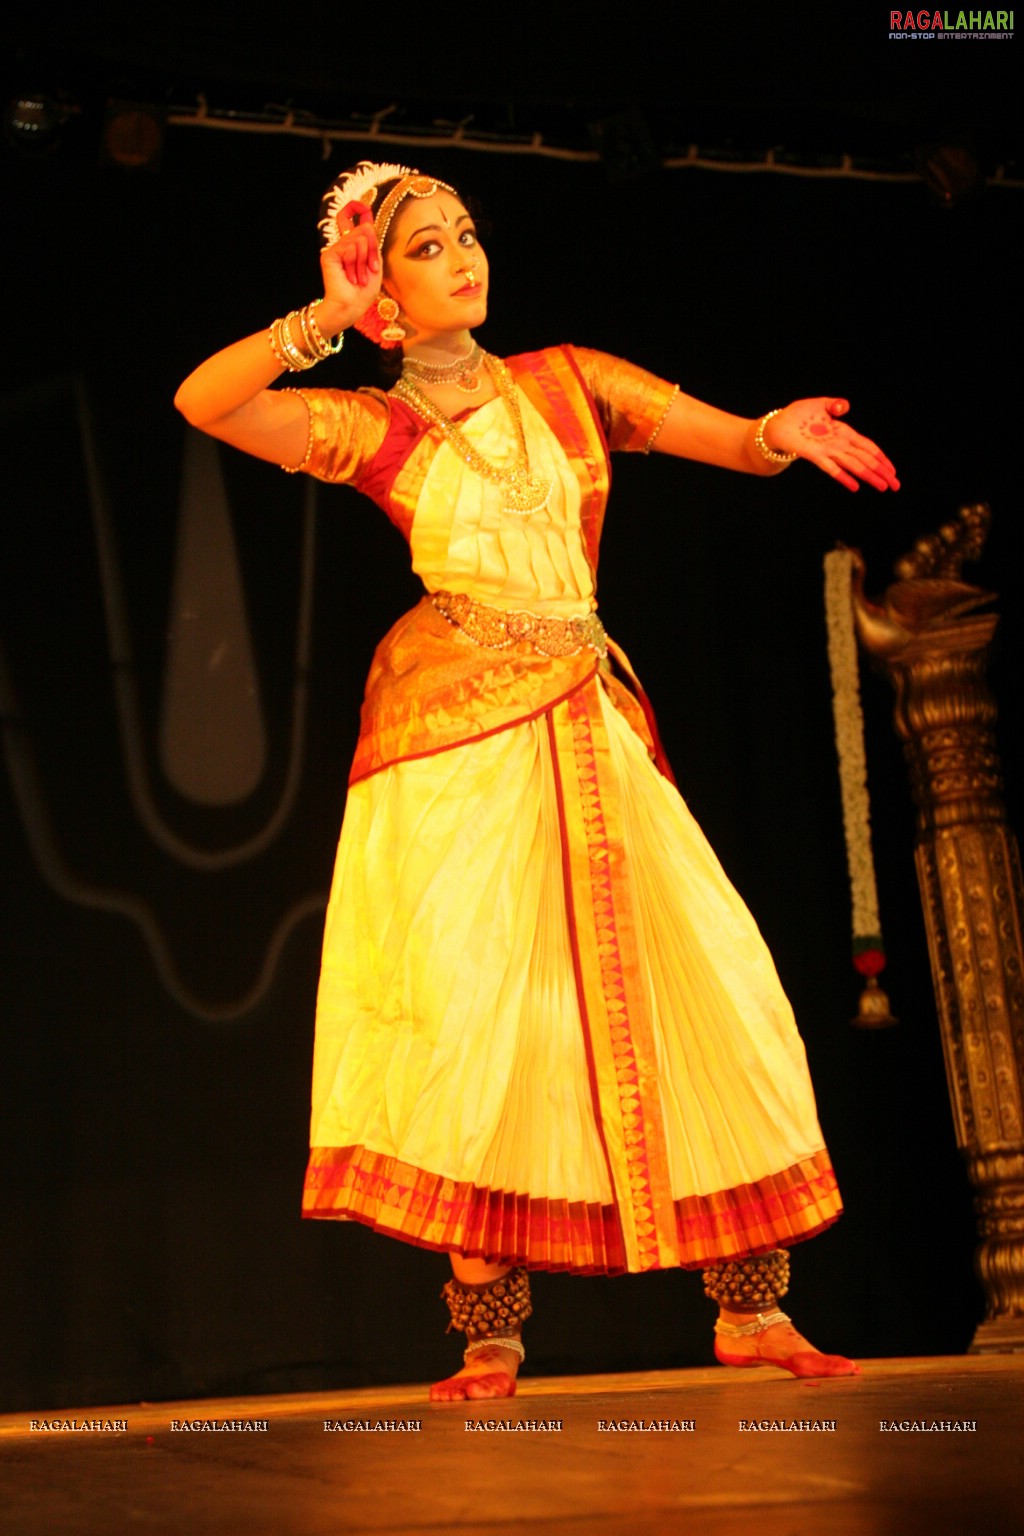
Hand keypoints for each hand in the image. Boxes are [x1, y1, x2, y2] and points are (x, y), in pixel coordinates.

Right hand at [318, 200, 382, 332]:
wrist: (352, 306)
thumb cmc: (365, 290)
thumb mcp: (376, 263)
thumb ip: (373, 243)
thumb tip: (365, 225)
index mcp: (355, 244)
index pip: (354, 218)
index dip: (358, 208)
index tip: (360, 206)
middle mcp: (344, 243)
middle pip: (365, 229)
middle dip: (373, 250)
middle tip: (369, 269)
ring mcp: (336, 248)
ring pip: (359, 239)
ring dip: (364, 261)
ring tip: (358, 276)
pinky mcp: (329, 254)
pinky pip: (350, 247)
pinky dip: (355, 262)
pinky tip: (351, 275)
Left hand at [768, 398, 899, 492]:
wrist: (776, 425)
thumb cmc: (798, 415)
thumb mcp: (820, 404)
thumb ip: (835, 405)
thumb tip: (845, 407)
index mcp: (844, 433)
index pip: (868, 447)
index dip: (882, 458)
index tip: (894, 471)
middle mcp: (838, 444)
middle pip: (865, 460)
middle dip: (882, 472)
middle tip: (896, 486)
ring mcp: (828, 451)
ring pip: (854, 466)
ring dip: (869, 477)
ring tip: (883, 488)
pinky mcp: (814, 455)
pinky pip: (831, 467)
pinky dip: (843, 477)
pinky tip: (855, 487)